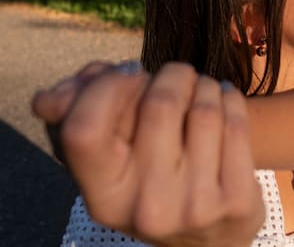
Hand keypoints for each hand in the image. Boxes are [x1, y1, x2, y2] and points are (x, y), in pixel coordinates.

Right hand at [32, 62, 264, 246]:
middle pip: (159, 104)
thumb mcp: (115, 160)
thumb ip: (81, 116)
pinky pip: (236, 123)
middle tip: (177, 77)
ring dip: (204, 85)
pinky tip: (223, 101)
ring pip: (204, 108)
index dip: (107, 87)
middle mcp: (146, 207)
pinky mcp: (236, 201)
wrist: (211, 239)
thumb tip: (47, 97)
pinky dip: (229, 98)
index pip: (85, 130)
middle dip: (171, 75)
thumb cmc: (154, 181)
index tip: (131, 73)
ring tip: (202, 89)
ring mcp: (195, 207)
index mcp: (104, 197)